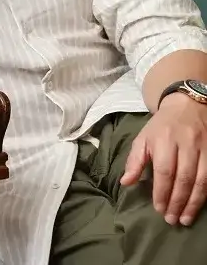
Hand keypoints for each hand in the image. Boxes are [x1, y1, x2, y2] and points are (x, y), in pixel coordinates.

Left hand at [121, 93, 206, 225]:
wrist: (187, 105)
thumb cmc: (162, 126)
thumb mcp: (144, 138)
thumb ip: (135, 160)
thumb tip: (125, 183)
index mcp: (164, 139)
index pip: (164, 170)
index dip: (162, 192)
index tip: (159, 209)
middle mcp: (185, 142)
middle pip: (183, 178)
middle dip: (177, 202)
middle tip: (171, 219)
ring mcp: (203, 147)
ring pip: (201, 180)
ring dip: (193, 203)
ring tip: (185, 218)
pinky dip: (205, 193)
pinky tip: (199, 205)